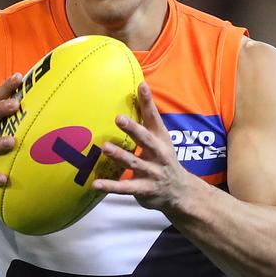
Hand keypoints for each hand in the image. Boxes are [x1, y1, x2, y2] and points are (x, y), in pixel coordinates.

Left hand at [92, 82, 191, 213]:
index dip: (148, 102)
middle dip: (133, 129)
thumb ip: (148, 117)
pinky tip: (96, 184)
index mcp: (160, 138)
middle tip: (118, 118)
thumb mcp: (160, 137)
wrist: (179, 191)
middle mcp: (158, 153)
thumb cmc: (164, 157)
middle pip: (145, 139)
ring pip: (134, 162)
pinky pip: (125, 188)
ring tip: (105, 147)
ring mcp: (152, 172)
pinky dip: (111, 186)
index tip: (141, 86)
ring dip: (120, 155)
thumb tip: (139, 87)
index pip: (154, 117)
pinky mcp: (144, 189)